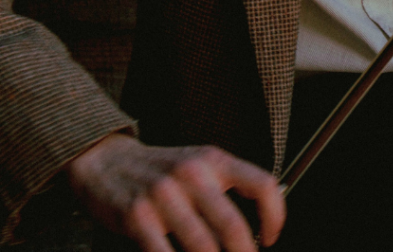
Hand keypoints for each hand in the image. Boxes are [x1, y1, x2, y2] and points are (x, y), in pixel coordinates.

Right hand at [65, 133, 284, 250]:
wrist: (108, 161)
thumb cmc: (162, 170)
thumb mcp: (199, 165)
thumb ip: (225, 188)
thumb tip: (255, 228)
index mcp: (214, 160)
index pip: (262, 184)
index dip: (275, 215)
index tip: (271, 237)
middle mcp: (193, 174)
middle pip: (232, 225)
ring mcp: (164, 196)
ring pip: (202, 246)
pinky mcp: (138, 217)